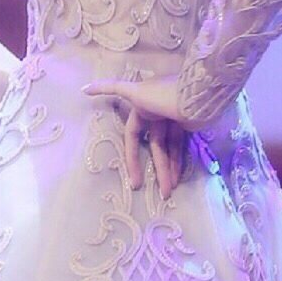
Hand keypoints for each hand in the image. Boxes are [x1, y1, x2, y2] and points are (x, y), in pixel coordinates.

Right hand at [84, 76, 191, 198]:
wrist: (199, 94)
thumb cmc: (164, 94)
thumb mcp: (134, 91)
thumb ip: (109, 88)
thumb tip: (83, 88)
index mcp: (142, 104)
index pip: (132, 135)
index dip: (132, 156)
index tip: (133, 178)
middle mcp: (156, 111)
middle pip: (153, 146)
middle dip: (156, 168)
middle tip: (160, 192)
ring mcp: (172, 118)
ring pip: (167, 148)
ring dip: (167, 169)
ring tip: (168, 191)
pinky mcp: (187, 124)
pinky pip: (180, 146)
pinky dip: (178, 160)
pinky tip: (177, 177)